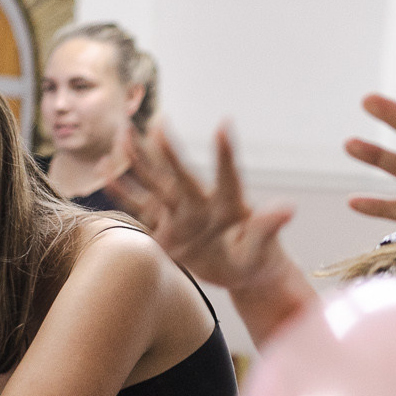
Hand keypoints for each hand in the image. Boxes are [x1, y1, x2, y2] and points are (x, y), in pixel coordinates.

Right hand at [105, 125, 297, 293]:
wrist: (241, 270)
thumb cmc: (256, 259)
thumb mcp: (262, 248)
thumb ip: (268, 227)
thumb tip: (289, 208)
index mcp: (229, 204)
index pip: (228, 176)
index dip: (226, 154)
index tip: (225, 125)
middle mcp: (202, 202)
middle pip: (183, 175)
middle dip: (170, 152)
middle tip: (159, 125)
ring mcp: (181, 211)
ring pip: (157, 182)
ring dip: (141, 160)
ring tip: (124, 134)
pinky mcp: (166, 225)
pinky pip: (141, 207)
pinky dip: (124, 192)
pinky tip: (106, 172)